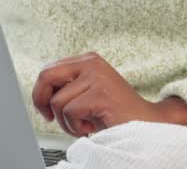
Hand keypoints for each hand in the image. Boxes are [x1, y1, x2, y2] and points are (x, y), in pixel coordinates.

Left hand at [31, 51, 186, 136]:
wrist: (146, 125)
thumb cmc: (114, 114)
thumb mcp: (87, 93)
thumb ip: (68, 88)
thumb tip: (40, 94)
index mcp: (87, 60)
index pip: (48, 70)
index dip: (40, 93)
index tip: (46, 110)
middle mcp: (91, 62)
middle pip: (46, 76)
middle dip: (42, 101)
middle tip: (51, 118)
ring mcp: (96, 76)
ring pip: (58, 102)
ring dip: (67, 122)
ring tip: (85, 124)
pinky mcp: (100, 93)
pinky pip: (70, 112)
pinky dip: (76, 126)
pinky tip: (92, 126)